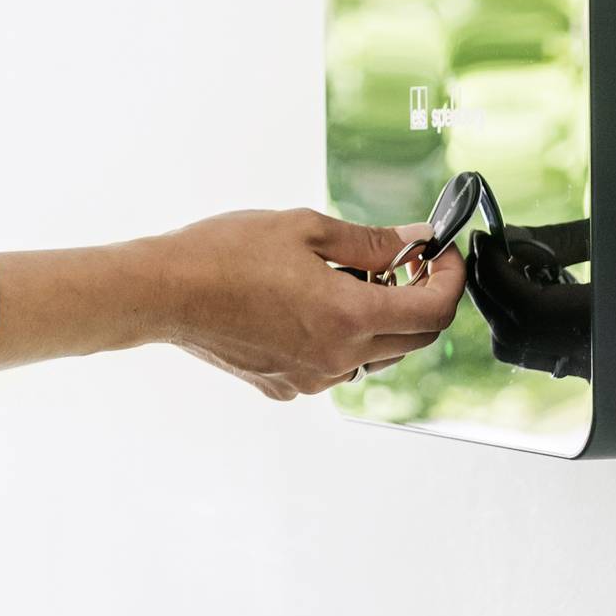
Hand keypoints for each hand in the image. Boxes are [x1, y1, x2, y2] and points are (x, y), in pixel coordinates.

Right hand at [149, 208, 466, 399]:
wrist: (164, 292)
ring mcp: (311, 379)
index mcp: (349, 317)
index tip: (442, 256)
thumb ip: (371, 241)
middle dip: (421, 298)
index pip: (434, 311)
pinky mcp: (285, 387)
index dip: (450, 279)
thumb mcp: (306, 229)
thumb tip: (414, 241)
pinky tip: (311, 304)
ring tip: (350, 278)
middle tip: (406, 262)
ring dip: (380, 320)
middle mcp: (337, 359)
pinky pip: (334, 366)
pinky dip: (340, 338)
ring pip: (375, 356)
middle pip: (414, 339)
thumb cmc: (224, 254)